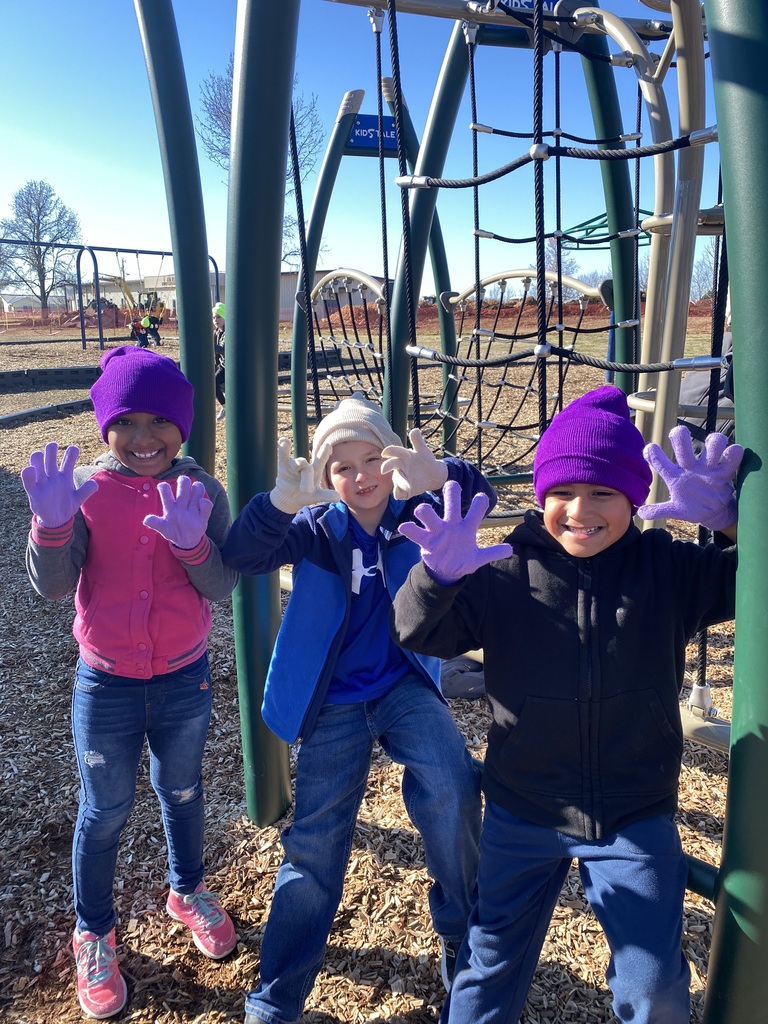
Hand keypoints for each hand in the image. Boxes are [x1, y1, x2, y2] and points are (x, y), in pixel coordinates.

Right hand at [21, 443, 97, 527]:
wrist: (55, 520)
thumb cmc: (66, 506)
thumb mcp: (78, 499)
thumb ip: (86, 491)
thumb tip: (95, 484)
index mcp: (65, 476)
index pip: (68, 459)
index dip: (71, 452)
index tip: (74, 449)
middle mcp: (52, 475)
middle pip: (50, 456)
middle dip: (51, 449)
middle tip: (53, 446)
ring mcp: (42, 482)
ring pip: (37, 463)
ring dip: (38, 457)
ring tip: (39, 455)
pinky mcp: (33, 491)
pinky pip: (29, 481)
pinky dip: (28, 474)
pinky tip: (30, 469)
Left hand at [143, 475, 212, 548]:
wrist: (187, 542)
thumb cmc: (173, 532)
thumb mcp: (164, 530)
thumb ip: (155, 524)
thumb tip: (146, 519)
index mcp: (170, 506)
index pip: (165, 490)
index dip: (164, 487)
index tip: (164, 489)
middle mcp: (182, 503)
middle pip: (183, 484)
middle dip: (184, 482)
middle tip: (184, 487)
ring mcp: (193, 507)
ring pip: (197, 489)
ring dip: (197, 489)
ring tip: (195, 499)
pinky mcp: (203, 514)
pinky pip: (207, 504)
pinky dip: (205, 503)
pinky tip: (201, 505)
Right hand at [269, 438, 339, 513]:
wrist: (289, 499)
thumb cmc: (305, 495)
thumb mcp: (316, 497)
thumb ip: (326, 496)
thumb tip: (338, 497)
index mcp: (315, 471)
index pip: (320, 461)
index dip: (324, 453)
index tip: (328, 445)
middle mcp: (305, 466)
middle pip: (308, 468)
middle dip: (307, 479)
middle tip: (307, 491)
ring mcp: (293, 464)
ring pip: (297, 463)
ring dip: (298, 465)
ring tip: (298, 467)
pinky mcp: (283, 466)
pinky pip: (282, 455)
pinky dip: (283, 449)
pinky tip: (284, 441)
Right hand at [381, 428, 448, 499]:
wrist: (432, 474)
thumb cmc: (425, 460)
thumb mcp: (423, 450)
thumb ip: (418, 441)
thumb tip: (414, 430)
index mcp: (403, 456)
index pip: (395, 452)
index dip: (389, 451)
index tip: (385, 452)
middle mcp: (399, 467)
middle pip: (390, 466)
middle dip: (387, 467)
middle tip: (384, 469)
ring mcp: (401, 478)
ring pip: (396, 480)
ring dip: (400, 483)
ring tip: (408, 485)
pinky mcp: (405, 490)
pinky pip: (399, 493)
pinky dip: (401, 493)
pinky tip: (408, 492)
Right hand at [398, 479, 512, 583]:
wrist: (445, 571)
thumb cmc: (462, 559)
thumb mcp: (478, 559)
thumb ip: (492, 553)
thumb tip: (510, 549)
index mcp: (466, 527)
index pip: (475, 510)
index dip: (480, 503)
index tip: (480, 498)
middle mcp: (451, 524)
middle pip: (451, 502)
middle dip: (451, 491)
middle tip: (452, 485)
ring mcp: (436, 531)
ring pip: (428, 513)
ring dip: (425, 510)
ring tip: (422, 511)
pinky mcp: (425, 540)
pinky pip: (415, 532)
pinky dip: (409, 528)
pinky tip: (405, 527)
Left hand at [638, 425, 742, 530]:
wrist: (713, 512)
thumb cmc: (691, 506)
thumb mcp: (675, 511)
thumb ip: (659, 510)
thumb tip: (640, 513)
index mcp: (675, 475)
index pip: (659, 461)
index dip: (653, 454)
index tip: (650, 449)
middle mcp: (690, 466)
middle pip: (683, 442)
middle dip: (680, 436)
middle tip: (679, 435)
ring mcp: (708, 466)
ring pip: (712, 443)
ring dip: (712, 444)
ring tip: (711, 460)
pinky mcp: (725, 471)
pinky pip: (732, 456)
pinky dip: (734, 452)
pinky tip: (733, 453)